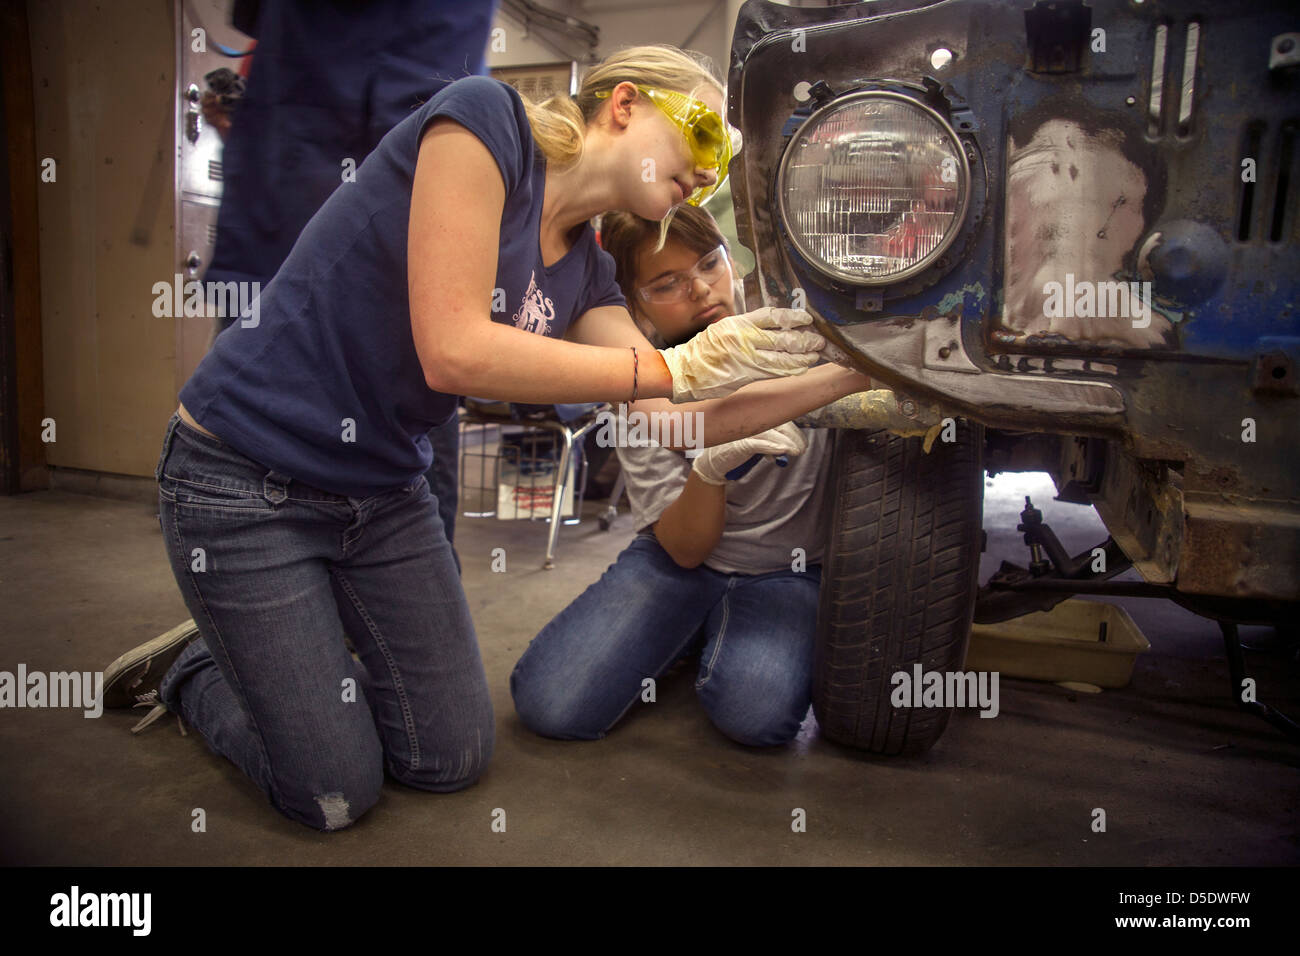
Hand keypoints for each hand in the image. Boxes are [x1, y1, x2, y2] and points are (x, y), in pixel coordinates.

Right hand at [658, 307, 824, 401]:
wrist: (683, 372)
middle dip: (804, 339)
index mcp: (738, 324)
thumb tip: (772, 329)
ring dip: (802, 356)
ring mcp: (746, 358)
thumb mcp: (722, 330)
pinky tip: (801, 367)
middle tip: (818, 340)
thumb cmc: (702, 352)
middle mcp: (744, 339)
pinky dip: (790, 369)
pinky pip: (774, 372)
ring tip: (815, 355)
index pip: (772, 315)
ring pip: (782, 357)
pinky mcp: (746, 375)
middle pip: (782, 337)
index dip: (792, 316)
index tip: (806, 318)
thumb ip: (746, 329)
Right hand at [692, 422, 806, 485]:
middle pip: (778, 425)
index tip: (802, 442)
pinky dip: (772, 447)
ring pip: (771, 434)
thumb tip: (788, 448)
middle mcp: (748, 422)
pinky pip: (758, 444)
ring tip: (796, 451)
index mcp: (752, 419)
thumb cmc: (733, 452)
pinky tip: (782, 450)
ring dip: (787, 443)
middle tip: (801, 449)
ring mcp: (744, 432)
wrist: (712, 464)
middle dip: (794, 438)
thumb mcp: (754, 445)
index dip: (793, 430)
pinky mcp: (739, 445)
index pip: (778, 420)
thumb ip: (768, 444)